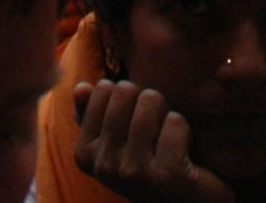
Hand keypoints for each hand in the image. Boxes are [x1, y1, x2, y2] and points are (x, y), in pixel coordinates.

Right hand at [70, 82, 236, 202]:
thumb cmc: (150, 165)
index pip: (104, 89)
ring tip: (168, 140)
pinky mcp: (166, 177)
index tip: (133, 128)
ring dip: (166, 114)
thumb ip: (94, 115)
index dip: (128, 99)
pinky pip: (175, 121)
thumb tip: (81, 87)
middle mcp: (104, 166)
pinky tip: (183, 155)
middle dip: (147, 102)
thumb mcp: (117, 142)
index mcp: (85, 154)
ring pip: (150, 101)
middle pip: (125, 91)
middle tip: (154, 132)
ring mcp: (133, 173)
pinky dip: (184, 130)